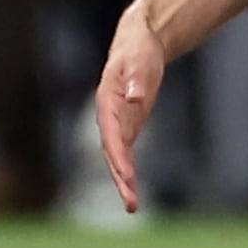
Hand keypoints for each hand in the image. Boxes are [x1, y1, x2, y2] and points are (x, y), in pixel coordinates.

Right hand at [95, 5, 168, 213]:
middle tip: (130, 202)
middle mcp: (109, 116)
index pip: (111, 133)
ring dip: (123, 181)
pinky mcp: (129, 125)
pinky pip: (126, 153)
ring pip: (118, 157)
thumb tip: (134, 97)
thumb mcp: (140, 58)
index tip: (125, 175)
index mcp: (107, 100)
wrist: (139, 41)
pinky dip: (129, 171)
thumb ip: (136, 78)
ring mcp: (118, 122)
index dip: (117, 155)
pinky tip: (132, 190)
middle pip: (112, 152)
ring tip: (132, 206)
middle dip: (120, 178)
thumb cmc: (138, 48)